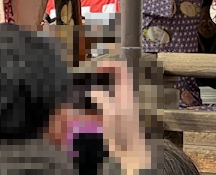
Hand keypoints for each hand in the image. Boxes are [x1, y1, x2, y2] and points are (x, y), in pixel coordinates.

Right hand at [89, 60, 149, 174]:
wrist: (131, 150)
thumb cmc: (123, 131)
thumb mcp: (111, 113)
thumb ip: (103, 98)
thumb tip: (93, 90)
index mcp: (127, 91)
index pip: (123, 69)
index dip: (111, 64)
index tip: (96, 67)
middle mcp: (125, 95)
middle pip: (118, 77)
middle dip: (104, 73)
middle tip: (89, 75)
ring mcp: (122, 104)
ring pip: (111, 88)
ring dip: (100, 84)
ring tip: (85, 86)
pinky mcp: (117, 114)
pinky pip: (107, 100)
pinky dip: (98, 97)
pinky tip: (88, 103)